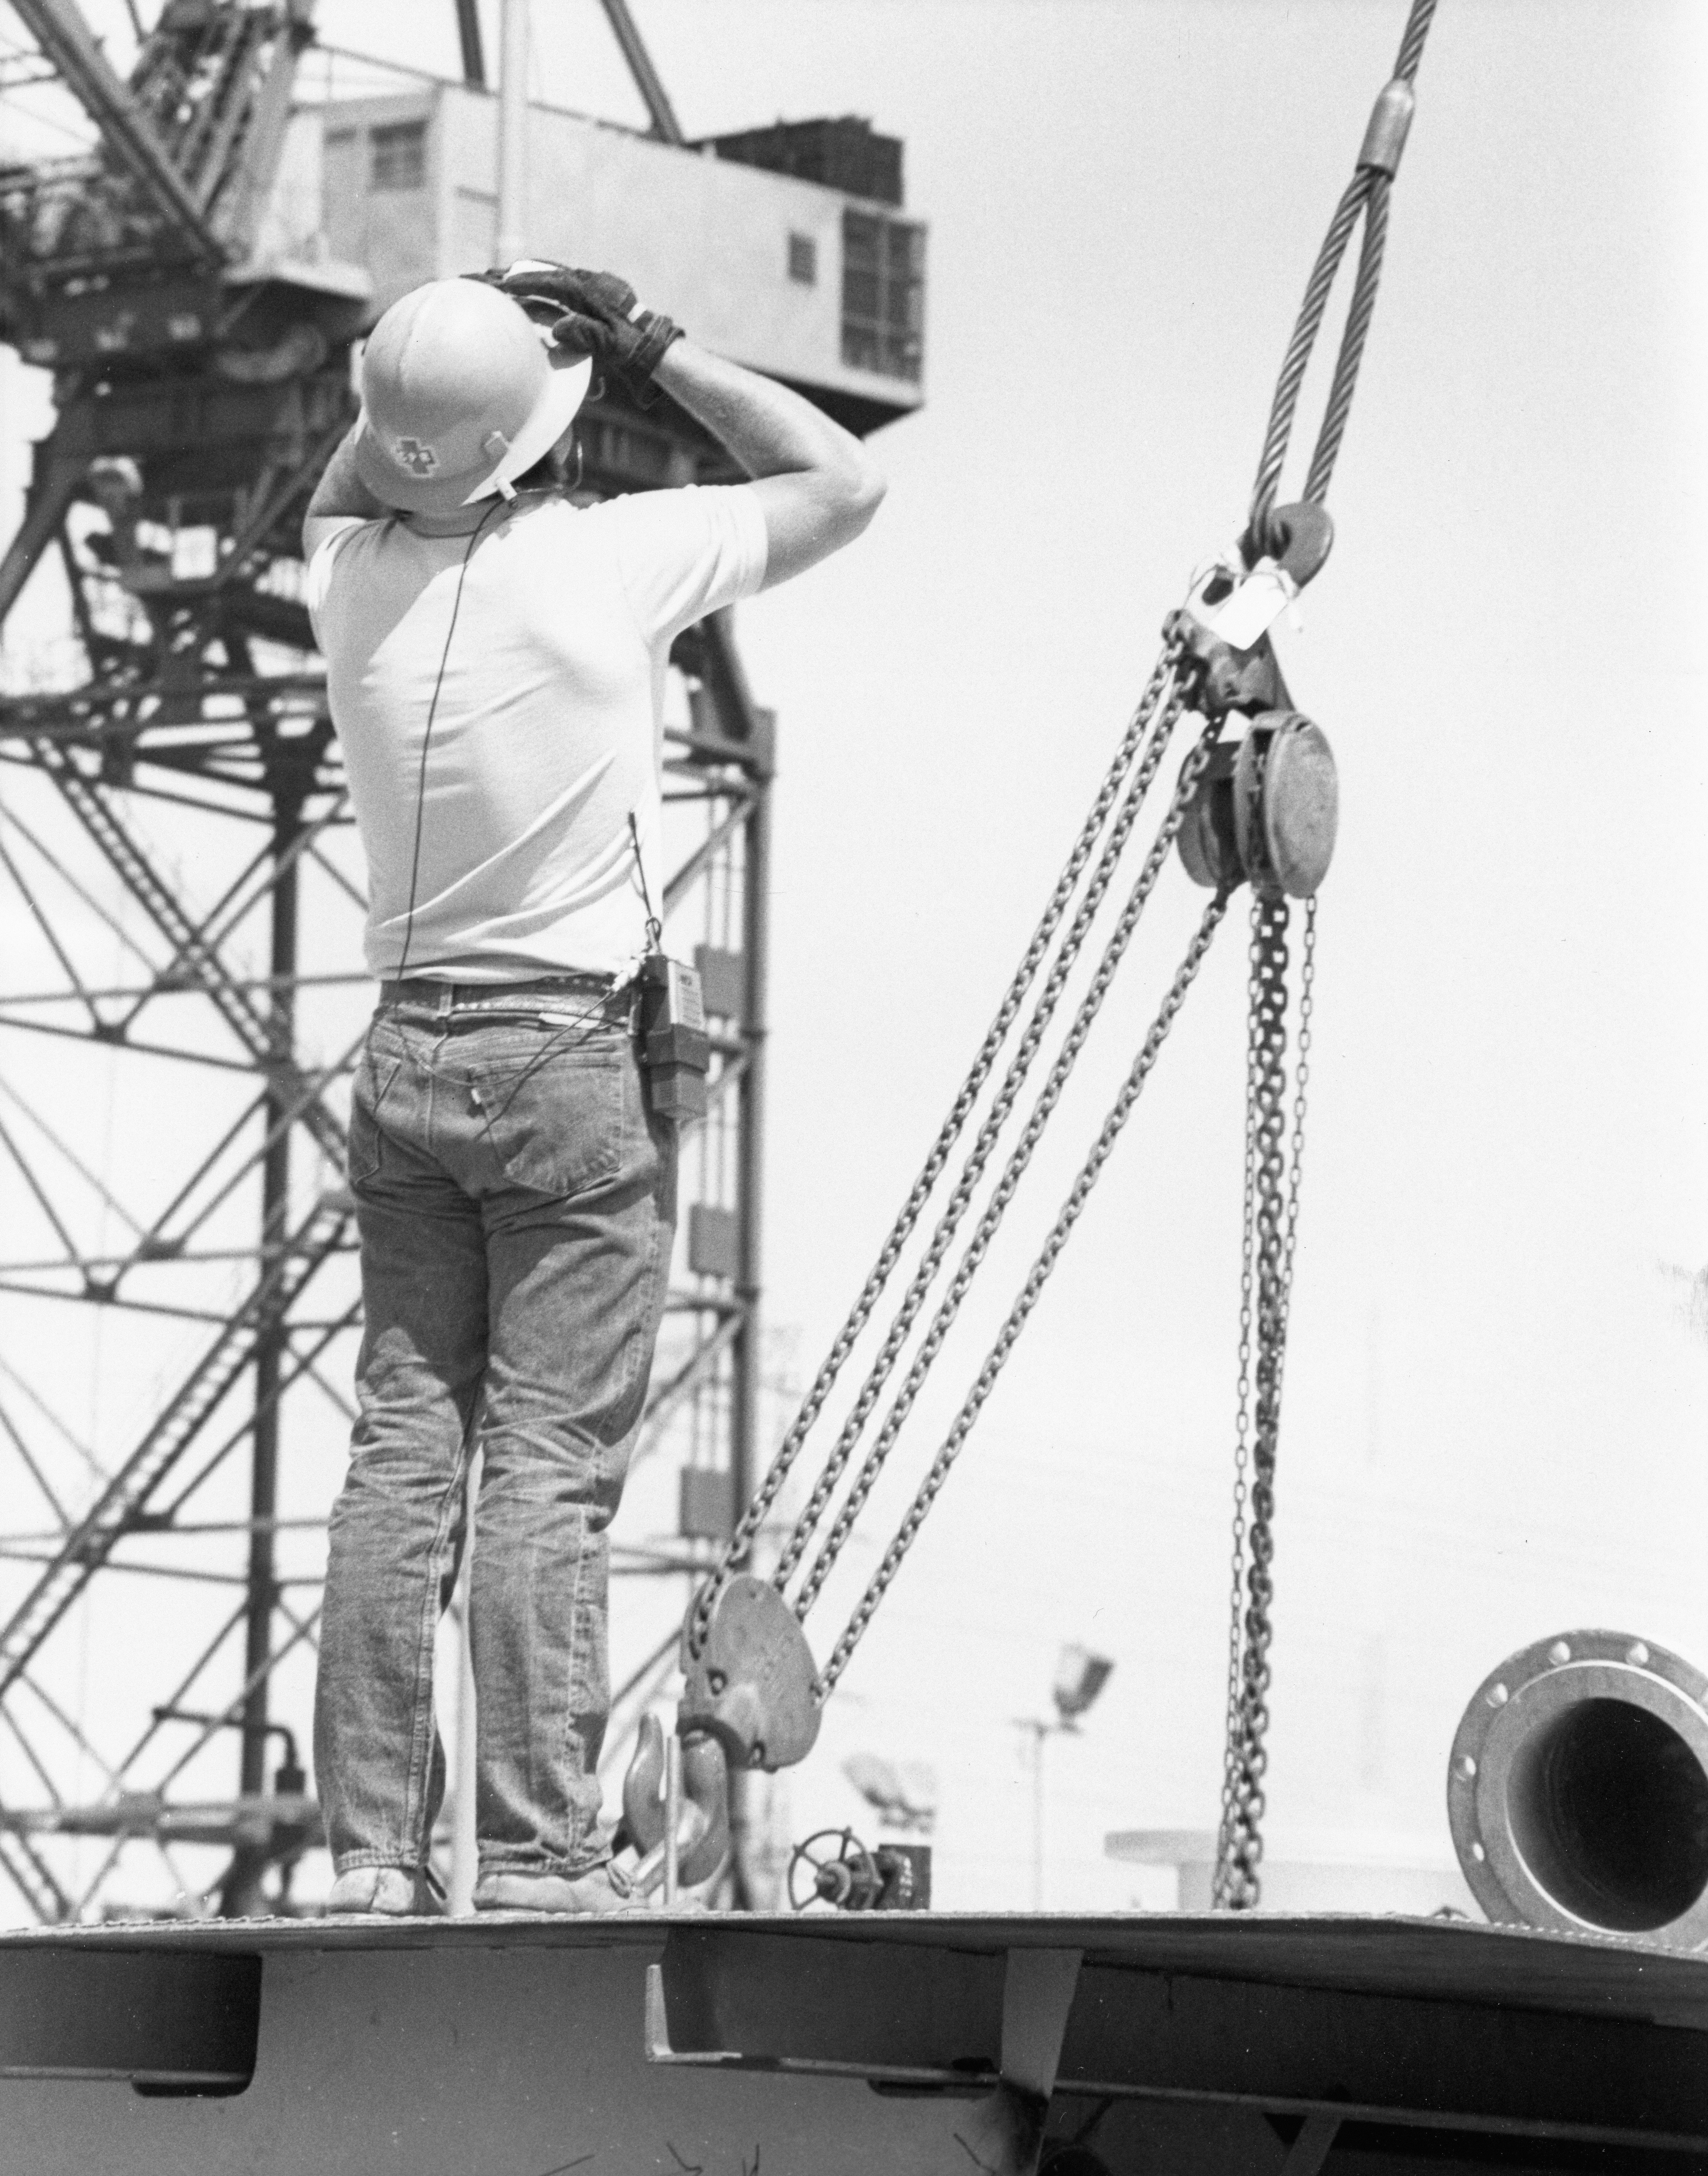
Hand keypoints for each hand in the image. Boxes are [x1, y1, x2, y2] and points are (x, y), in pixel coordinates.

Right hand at [495, 261, 682, 405]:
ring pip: (554, 273)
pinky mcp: (596, 288)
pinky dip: (546, 279)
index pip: (548, 283)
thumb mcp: (606, 343)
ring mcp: (592, 282)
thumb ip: (582, 334)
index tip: (502, 284)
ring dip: (530, 274)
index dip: (524, 283)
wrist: (652, 342)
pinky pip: (564, 280)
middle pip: (546, 271)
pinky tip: (536, 284)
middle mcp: (588, 280)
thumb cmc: (629, 346)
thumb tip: (556, 328)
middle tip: (492, 274)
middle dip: (519, 273)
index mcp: (587, 291)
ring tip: (506, 275)